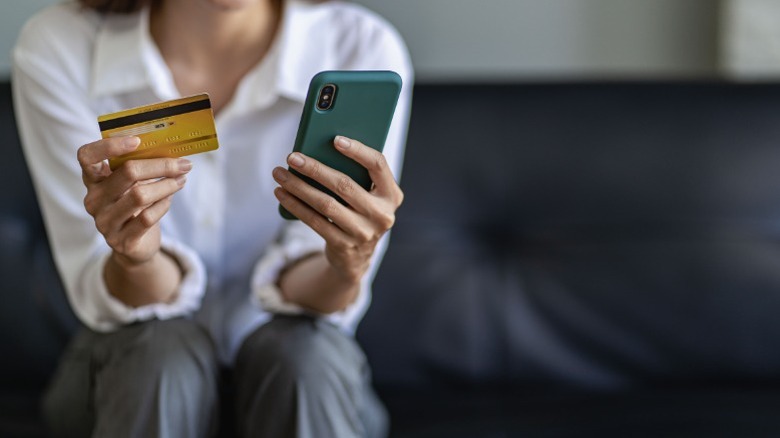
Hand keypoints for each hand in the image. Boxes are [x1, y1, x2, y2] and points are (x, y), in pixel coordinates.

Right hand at [77, 136, 191, 265]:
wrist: (135, 245)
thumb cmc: (135, 207)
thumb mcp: (133, 185)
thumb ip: (142, 168)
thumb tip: (173, 154)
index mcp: (93, 180)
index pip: (87, 156)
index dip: (109, 146)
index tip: (137, 140)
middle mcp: (94, 200)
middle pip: (127, 172)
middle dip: (161, 166)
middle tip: (183, 164)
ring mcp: (105, 222)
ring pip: (140, 195)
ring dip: (167, 185)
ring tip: (181, 180)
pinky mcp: (121, 240)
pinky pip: (147, 218)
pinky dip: (164, 205)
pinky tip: (170, 200)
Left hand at [272, 135, 403, 282]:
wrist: (357, 256)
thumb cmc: (359, 212)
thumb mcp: (368, 196)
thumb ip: (356, 176)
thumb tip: (318, 150)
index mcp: (391, 195)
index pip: (378, 165)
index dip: (358, 151)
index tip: (335, 140)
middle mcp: (381, 214)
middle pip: (344, 185)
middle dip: (315, 168)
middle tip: (292, 157)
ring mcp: (363, 232)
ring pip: (325, 204)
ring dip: (298, 187)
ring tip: (280, 174)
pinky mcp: (343, 245)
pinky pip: (314, 221)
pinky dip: (295, 205)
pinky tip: (282, 193)